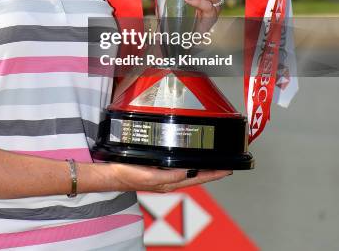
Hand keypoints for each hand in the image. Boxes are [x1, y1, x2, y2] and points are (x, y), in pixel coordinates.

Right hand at [107, 162, 231, 192]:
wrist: (112, 173)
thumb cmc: (128, 175)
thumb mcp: (149, 175)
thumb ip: (169, 175)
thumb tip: (187, 172)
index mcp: (170, 182)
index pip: (198, 177)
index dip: (213, 174)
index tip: (226, 170)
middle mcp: (170, 179)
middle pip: (196, 175)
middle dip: (211, 170)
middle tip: (225, 164)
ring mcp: (164, 174)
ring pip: (189, 170)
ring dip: (201, 166)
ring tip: (212, 161)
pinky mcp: (158, 168)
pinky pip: (179, 165)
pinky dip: (188, 162)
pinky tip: (189, 158)